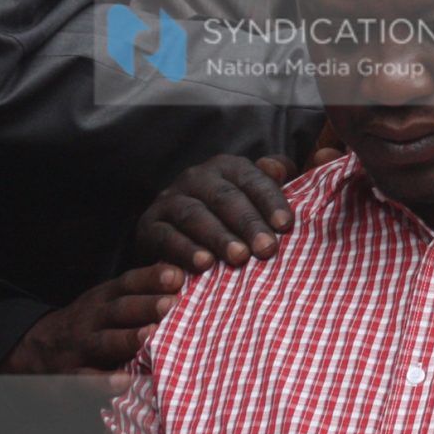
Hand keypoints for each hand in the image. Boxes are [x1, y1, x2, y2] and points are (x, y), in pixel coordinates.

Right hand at [0, 263, 186, 384]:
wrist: (34, 350)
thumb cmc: (91, 323)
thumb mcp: (109, 301)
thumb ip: (142, 289)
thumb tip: (185, 267)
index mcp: (105, 298)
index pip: (129, 283)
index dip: (151, 278)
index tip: (177, 275)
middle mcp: (92, 319)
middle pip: (119, 309)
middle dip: (145, 305)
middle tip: (171, 303)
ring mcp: (79, 347)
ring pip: (104, 342)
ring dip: (127, 339)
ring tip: (150, 336)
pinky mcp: (68, 376)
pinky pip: (84, 379)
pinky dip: (102, 382)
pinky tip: (123, 382)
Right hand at [132, 153, 295, 271]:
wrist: (178, 239)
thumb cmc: (231, 219)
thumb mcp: (254, 197)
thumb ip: (272, 182)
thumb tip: (281, 169)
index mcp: (226, 167)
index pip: (252, 179)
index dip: (270, 201)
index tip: (285, 225)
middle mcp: (196, 178)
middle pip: (225, 198)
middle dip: (248, 223)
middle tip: (266, 248)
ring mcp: (169, 200)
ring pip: (195, 216)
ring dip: (218, 237)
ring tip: (239, 258)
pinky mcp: (149, 225)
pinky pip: (166, 236)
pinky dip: (184, 251)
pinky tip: (203, 265)